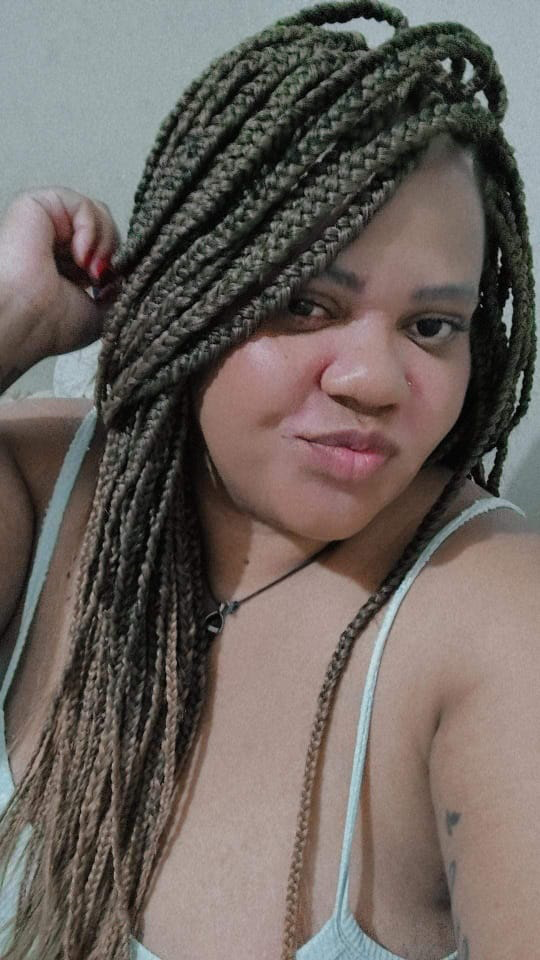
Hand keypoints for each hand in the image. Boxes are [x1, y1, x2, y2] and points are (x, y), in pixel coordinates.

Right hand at [0, 186, 120, 362]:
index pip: (105, 249)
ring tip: (92, 268)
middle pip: (104, 227)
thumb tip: (131, 272)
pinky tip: (80, 254)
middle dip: (113, 252)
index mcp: (66, 268)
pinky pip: (81, 203)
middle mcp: (55, 245)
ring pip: (97, 213)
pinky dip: (90, 227)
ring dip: (105, 241)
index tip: (111, 288)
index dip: (118, 265)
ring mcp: (46, 224)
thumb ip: (119, 291)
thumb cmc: (51, 326)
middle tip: (101, 277)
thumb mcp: (101, 315)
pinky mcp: (36, 205)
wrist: (25, 320)